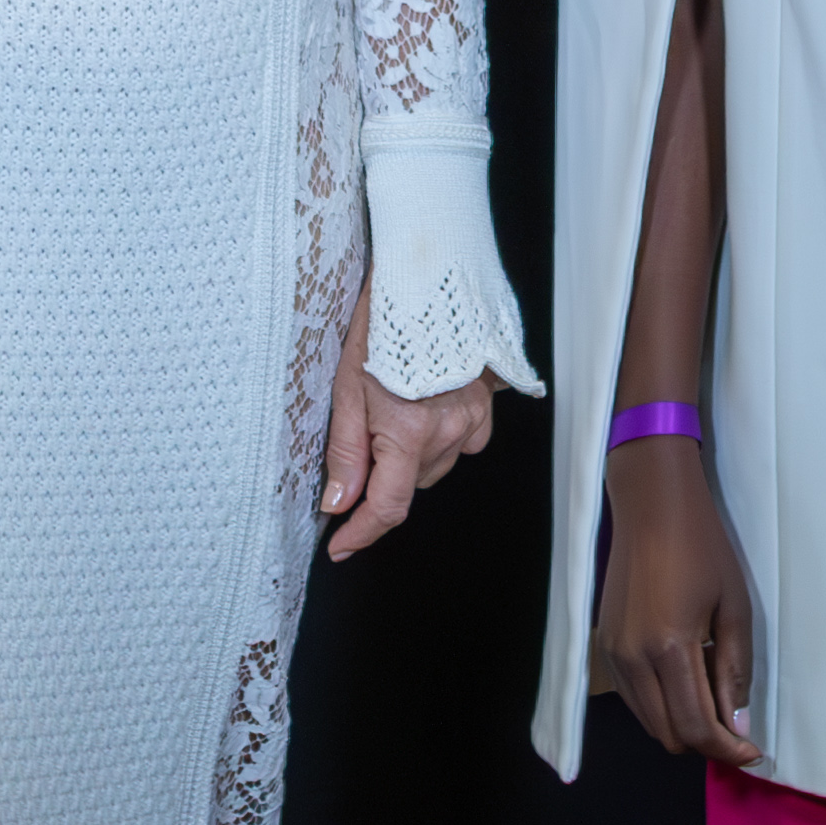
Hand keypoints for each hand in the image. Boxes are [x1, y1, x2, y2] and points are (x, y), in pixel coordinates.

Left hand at [321, 272, 496, 562]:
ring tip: (394, 412)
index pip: (387, 506)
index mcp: (409, 432)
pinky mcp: (486, 404)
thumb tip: (339, 503)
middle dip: (380, 476)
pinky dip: (441, 439)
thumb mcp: (346, 387)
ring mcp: (472, 418)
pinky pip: (464, 442)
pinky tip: (428, 410)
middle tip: (362, 437)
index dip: (361, 532)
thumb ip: (345, 452)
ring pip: (434, 465)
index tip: (341, 545)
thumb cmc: (382, 325)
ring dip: (409, 457)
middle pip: (409, 484)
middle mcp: (448, 431)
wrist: (427, 279)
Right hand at [595, 436, 759, 765]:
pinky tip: (685, 679)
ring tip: (713, 697)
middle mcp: (633, 659)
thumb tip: (737, 725)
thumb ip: (734, 670)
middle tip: (736, 726)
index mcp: (669, 647)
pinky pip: (634, 698)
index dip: (727, 750)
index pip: (696, 726)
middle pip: (668, 734)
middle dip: (706, 741)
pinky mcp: (604, 646)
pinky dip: (661, 705)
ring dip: (683, 725)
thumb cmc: (702, 547)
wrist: (651, 504)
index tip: (753, 752)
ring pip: (649, 721)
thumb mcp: (734, 606)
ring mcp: (612, 654)